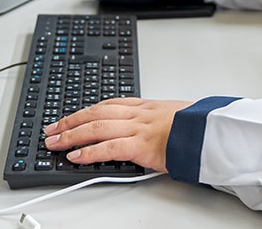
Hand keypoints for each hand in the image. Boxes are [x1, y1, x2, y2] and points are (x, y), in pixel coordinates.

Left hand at [43, 98, 193, 171]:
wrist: (211, 131)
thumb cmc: (198, 125)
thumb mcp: (175, 116)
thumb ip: (157, 120)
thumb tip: (149, 130)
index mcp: (146, 105)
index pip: (108, 104)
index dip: (85, 111)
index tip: (71, 117)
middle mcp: (138, 114)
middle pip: (96, 112)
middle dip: (70, 121)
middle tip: (51, 129)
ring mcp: (138, 128)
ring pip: (96, 127)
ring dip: (71, 135)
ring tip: (54, 143)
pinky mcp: (141, 146)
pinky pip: (108, 148)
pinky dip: (89, 152)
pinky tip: (75, 157)